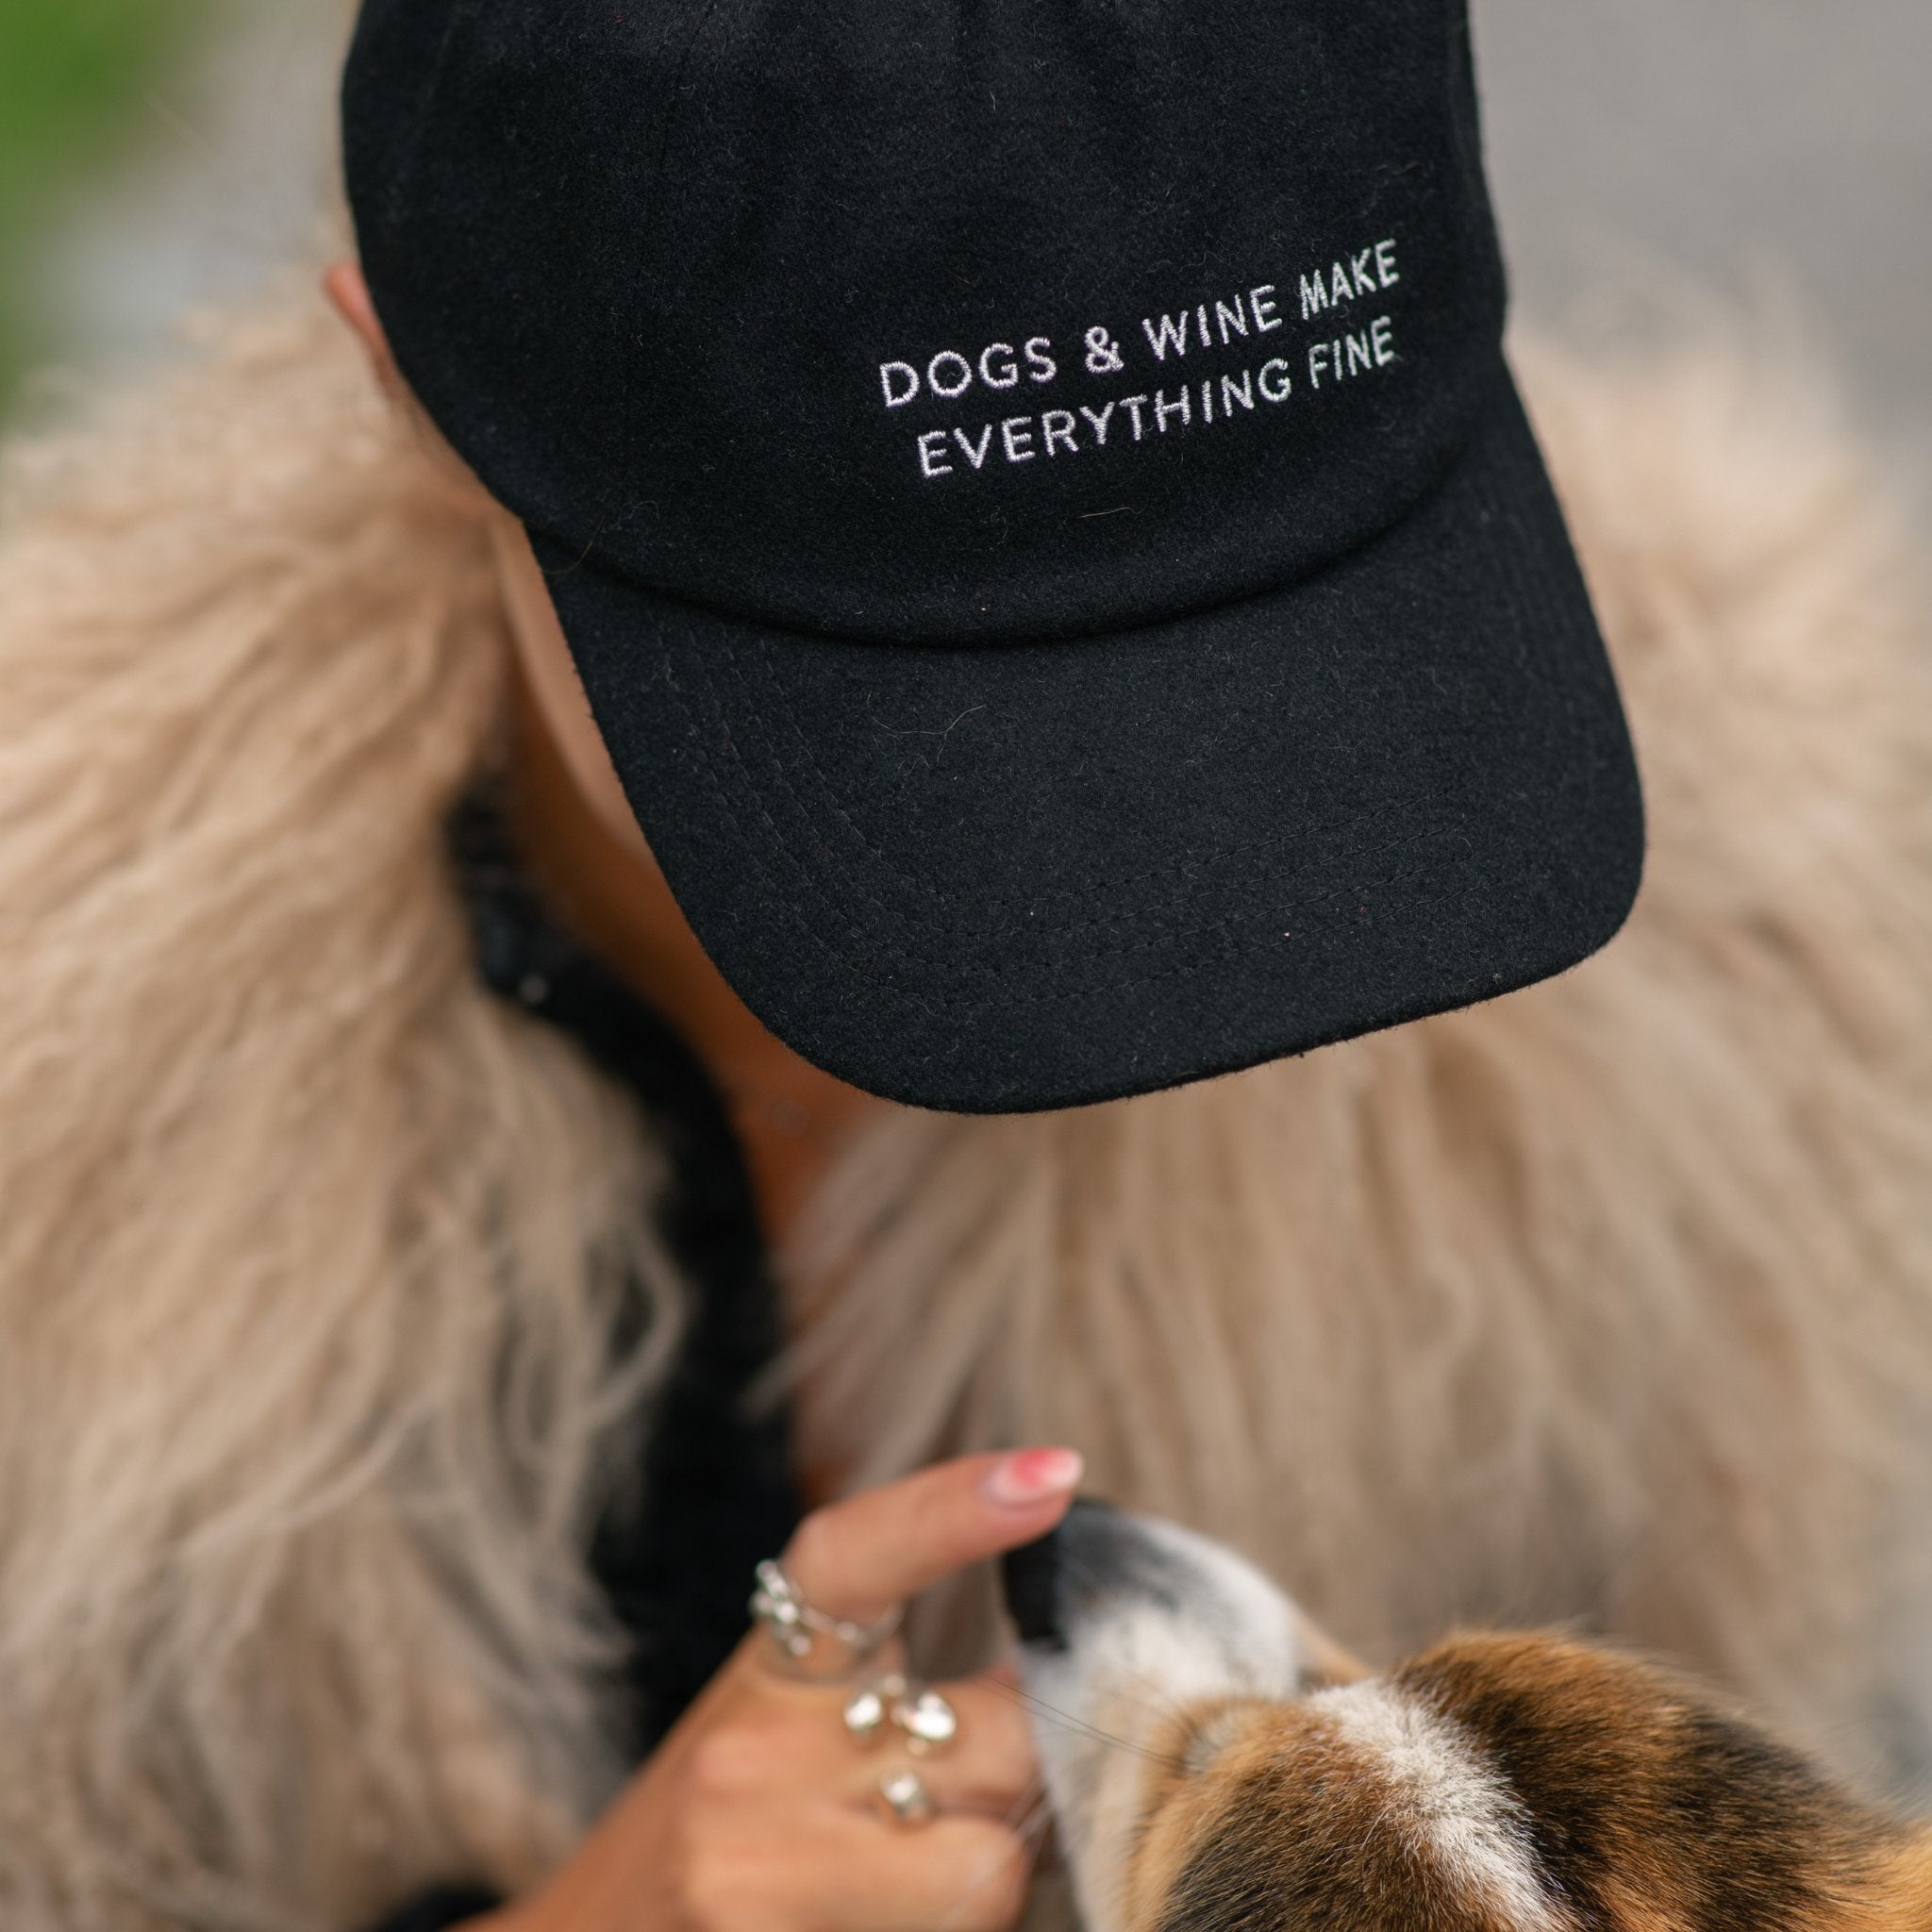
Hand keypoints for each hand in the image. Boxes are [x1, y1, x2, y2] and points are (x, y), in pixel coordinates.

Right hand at [487, 1449, 1082, 1931]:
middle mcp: (751, 1751)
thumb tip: (1050, 1674)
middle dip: (1020, 1780)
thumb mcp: (792, 1738)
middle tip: (971, 1812)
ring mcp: (751, 1862)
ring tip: (915, 1894)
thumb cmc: (717, 1842)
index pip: (856, 1555)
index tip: (1051, 1472)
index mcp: (772, 1671)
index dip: (956, 1507)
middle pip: (995, 1741)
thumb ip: (905, 1697)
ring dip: (989, 1881)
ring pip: (988, 1865)